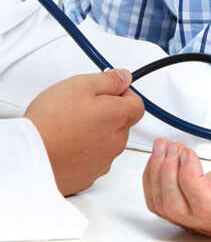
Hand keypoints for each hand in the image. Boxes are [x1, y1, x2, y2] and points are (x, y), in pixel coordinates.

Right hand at [24, 69, 144, 195]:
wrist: (30, 156)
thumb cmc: (52, 121)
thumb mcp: (81, 85)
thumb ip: (109, 80)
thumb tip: (124, 77)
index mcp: (119, 117)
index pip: (137, 104)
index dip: (123, 95)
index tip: (108, 92)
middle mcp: (117, 142)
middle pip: (122, 123)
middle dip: (107, 114)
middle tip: (81, 108)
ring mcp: (104, 161)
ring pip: (107, 142)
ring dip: (95, 133)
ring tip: (69, 127)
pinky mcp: (89, 176)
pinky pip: (93, 160)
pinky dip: (83, 152)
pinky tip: (65, 145)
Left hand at [143, 138, 210, 236]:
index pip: (204, 206)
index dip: (189, 179)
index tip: (188, 153)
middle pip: (177, 209)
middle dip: (167, 173)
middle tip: (175, 146)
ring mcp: (204, 215)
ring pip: (164, 207)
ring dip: (156, 174)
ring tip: (166, 146)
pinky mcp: (192, 206)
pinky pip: (162, 201)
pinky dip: (154, 178)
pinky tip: (161, 157)